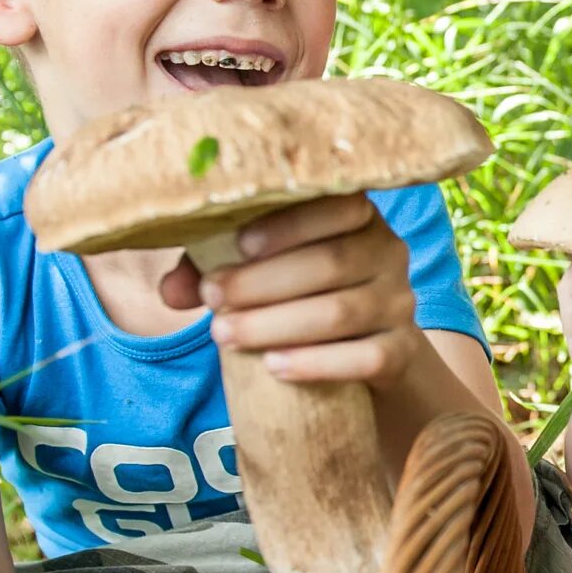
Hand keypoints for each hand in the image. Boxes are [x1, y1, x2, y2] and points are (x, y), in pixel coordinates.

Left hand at [172, 193, 426, 386]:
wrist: (368, 352)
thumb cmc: (304, 295)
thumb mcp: (263, 271)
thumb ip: (218, 269)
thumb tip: (171, 290)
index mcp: (357, 217)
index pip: (337, 205)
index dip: (289, 224)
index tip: (238, 244)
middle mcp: (388, 252)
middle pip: (332, 263)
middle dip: (263, 282)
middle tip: (212, 299)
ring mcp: (400, 304)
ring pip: (341, 312)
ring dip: (275, 324)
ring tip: (224, 335)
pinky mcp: (401, 352)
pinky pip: (366, 358)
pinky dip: (317, 363)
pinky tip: (274, 367)